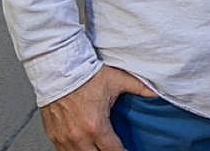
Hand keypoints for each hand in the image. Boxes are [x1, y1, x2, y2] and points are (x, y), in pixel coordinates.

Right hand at [40, 66, 154, 150]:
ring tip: (100, 148)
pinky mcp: (53, 135)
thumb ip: (139, 87)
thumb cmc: (85, 74)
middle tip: (113, 148)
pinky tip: (83, 147)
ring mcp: (64, 138)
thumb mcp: (116, 80)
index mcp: (96, 126)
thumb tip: (156, 92)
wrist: (58, 67)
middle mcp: (79, 137)